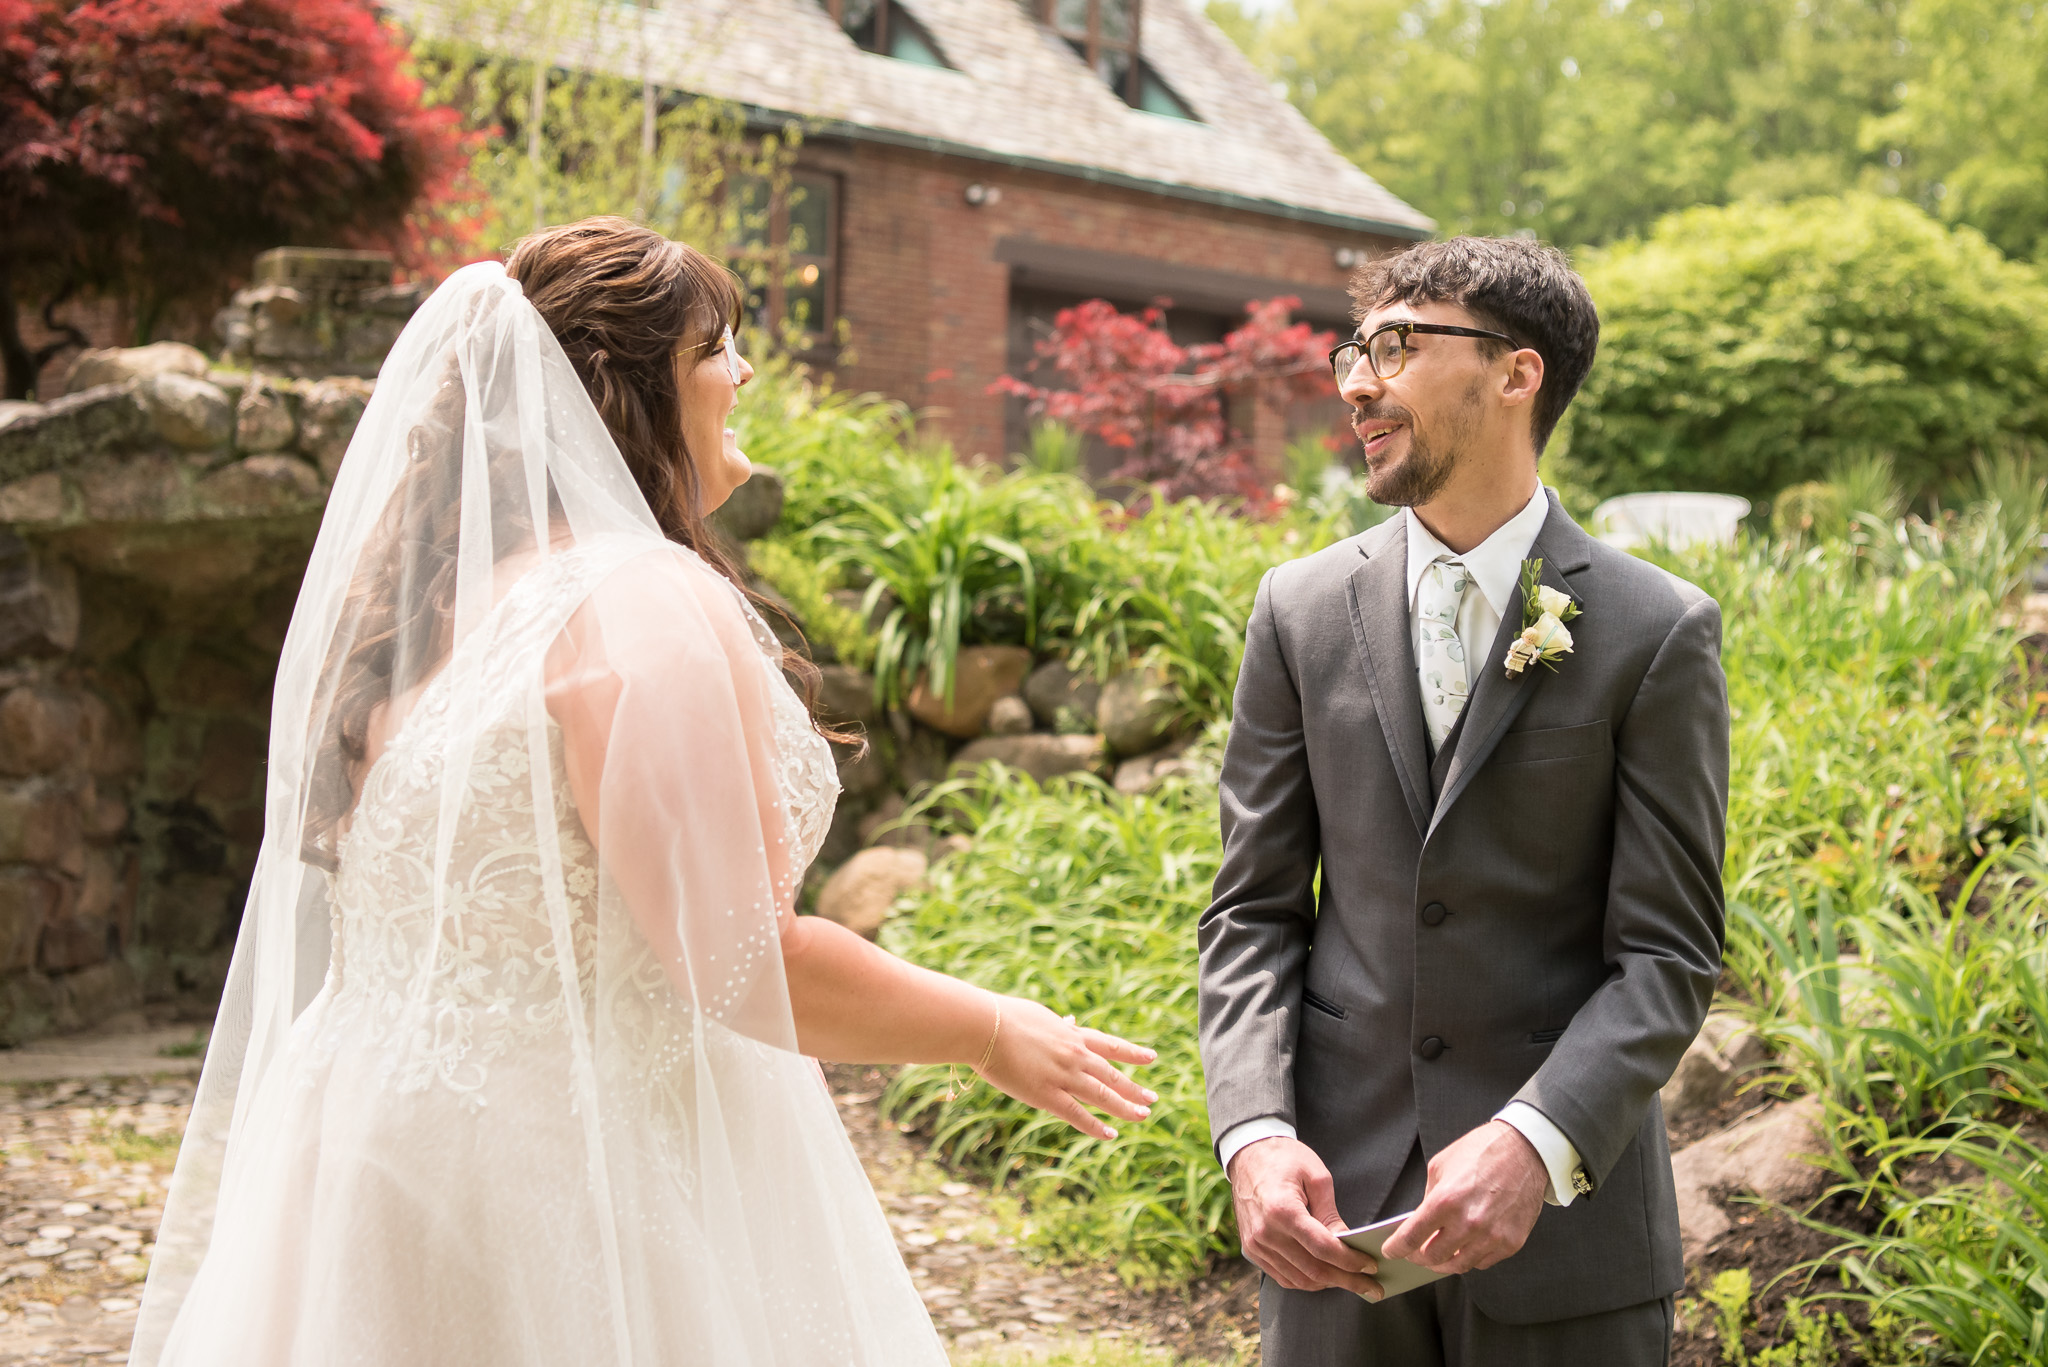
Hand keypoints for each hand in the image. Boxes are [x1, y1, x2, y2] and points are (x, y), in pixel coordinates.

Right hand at [978, 996, 1155, 1140]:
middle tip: (1152, 1099)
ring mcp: (1064, 1076)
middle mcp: (1075, 1055)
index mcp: (1072, 1034)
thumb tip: (1069, 1024)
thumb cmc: (1003, 1017)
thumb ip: (1057, 1026)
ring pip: (1103, 1096)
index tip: (1151, 1057)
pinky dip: (1096, 1126)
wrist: (984, 1026)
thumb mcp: (1038, 1015)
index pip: (1111, 1045)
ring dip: (1125, 1107)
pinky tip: (1111, 1134)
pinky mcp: (1047, 1095)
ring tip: (1143, 1116)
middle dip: (1134, 1089)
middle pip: (1112, 1074)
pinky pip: (1078, 1115)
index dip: (1132, 1053)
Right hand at [1229, 1137, 1382, 1298]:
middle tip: (1372, 1286)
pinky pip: (1283, 1277)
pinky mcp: (1251, 1250)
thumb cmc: (1285, 1159)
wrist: (1248, 1154)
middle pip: (1313, 1270)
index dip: (1350, 1261)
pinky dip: (1307, 1281)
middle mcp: (1265, 1232)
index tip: (1371, 1266)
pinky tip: (1325, 1277)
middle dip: (1347, 1280)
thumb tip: (1347, 1245)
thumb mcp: (1316, 1177)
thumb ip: (1331, 1215)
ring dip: (1329, 1284)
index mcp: (1282, 1210)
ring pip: (1299, 1280)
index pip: (1322, 1248)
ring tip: (1352, 1282)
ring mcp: (1255, 1244)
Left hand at [1380, 1120, 1545, 1274]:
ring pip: (1458, 1265)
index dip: (1396, 1248)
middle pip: (1433, 1258)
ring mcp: (1492, 1236)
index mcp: (1445, 1200)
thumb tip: (1420, 1222)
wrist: (1525, 1149)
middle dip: (1418, 1258)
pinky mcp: (1511, 1243)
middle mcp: (1468, 1222)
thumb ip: (1429, 1198)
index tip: (1391, 1251)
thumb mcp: (1441, 1166)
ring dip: (1444, 1262)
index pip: (1412, 1237)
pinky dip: (1470, 1258)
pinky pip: (1483, 1262)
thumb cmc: (1482, 1152)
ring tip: (1439, 1254)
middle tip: (1415, 1253)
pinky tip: (1465, 1247)